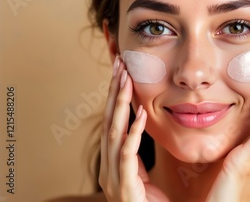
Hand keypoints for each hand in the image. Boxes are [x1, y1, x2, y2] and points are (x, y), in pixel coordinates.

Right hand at [99, 56, 168, 201]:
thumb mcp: (141, 174)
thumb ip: (136, 154)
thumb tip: (140, 126)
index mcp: (112, 161)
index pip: (112, 121)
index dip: (115, 96)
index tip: (122, 71)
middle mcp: (107, 165)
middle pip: (109, 120)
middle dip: (114, 91)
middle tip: (120, 64)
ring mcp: (112, 176)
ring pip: (114, 131)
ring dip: (120, 103)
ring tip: (126, 79)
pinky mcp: (123, 186)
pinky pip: (127, 154)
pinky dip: (133, 132)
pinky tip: (139, 113)